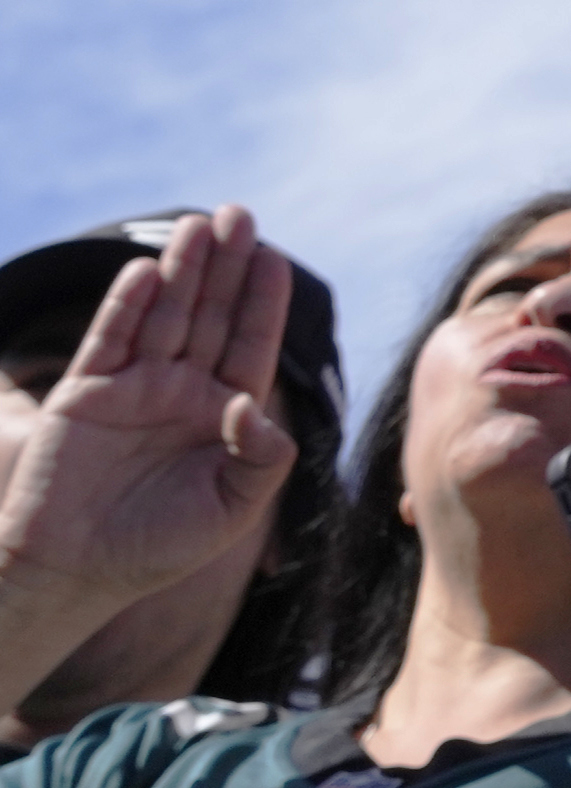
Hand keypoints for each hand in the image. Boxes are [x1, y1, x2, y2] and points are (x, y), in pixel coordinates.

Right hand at [0, 211, 297, 620]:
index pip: (250, 345)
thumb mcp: (233, 507)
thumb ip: (261, 458)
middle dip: (227, 267)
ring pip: (163, 316)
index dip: (263, 302)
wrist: (76, 573)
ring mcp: (132, 388)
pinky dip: (127, 306)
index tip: (276, 259)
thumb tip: (256, 407)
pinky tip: (147, 271)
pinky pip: (110, 339)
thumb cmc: (160, 547)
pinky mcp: (85, 393)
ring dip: (182, 271)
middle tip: (242, 214)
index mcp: (224, 414)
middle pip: (210, 316)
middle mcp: (181, 391)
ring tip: (201, 224)